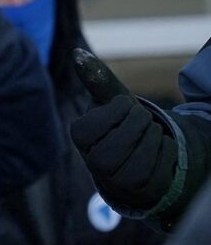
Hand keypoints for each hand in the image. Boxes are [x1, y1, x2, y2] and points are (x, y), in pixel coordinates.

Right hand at [71, 49, 178, 211]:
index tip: (122, 109)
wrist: (130, 160)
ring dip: (154, 133)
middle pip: (130, 131)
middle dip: (141, 119)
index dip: (122, 107)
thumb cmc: (117, 124)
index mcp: (79, 136)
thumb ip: (94, 77)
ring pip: (148, 147)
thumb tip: (77, 53)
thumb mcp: (107, 100)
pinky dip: (167, 149)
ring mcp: (119, 181)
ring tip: (148, 133)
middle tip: (139, 119)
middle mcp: (94, 162)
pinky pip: (165, 162)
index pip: (109, 115)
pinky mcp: (143, 191)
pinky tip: (158, 149)